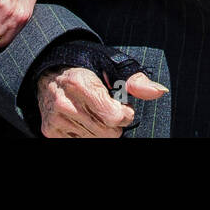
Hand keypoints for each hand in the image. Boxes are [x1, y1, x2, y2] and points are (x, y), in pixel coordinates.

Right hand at [36, 67, 166, 137]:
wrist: (50, 73)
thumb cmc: (86, 68)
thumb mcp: (110, 66)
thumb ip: (136, 81)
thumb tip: (160, 91)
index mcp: (80, 84)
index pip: (115, 117)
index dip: (124, 112)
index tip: (121, 104)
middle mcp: (65, 103)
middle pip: (108, 132)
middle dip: (114, 123)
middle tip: (106, 108)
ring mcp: (56, 119)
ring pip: (96, 139)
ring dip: (101, 129)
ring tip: (94, 112)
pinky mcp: (51, 131)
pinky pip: (81, 143)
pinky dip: (87, 134)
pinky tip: (83, 119)